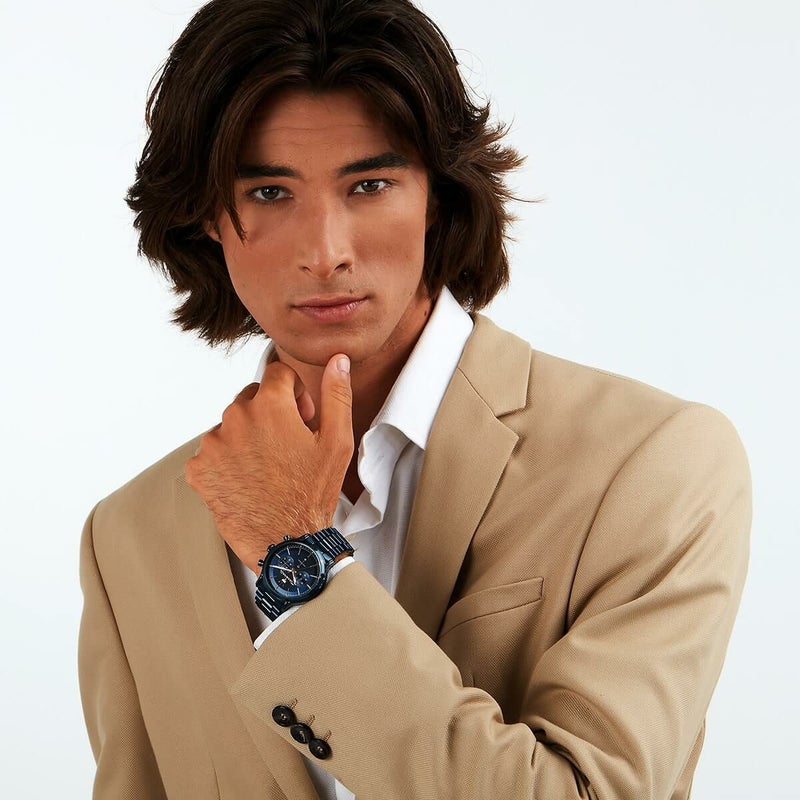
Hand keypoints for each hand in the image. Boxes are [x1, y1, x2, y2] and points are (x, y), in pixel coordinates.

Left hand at [184, 354, 352, 572]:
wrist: (285, 542)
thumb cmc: (314, 492)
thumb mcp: (337, 441)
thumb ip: (336, 394)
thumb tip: (338, 360)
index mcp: (269, 405)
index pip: (278, 373)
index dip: (295, 393)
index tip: (303, 418)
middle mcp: (234, 417)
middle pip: (252, 398)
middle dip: (271, 413)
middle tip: (288, 447)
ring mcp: (212, 444)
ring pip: (232, 425)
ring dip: (248, 437)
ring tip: (268, 467)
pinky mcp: (198, 469)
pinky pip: (213, 452)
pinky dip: (228, 461)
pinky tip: (248, 480)